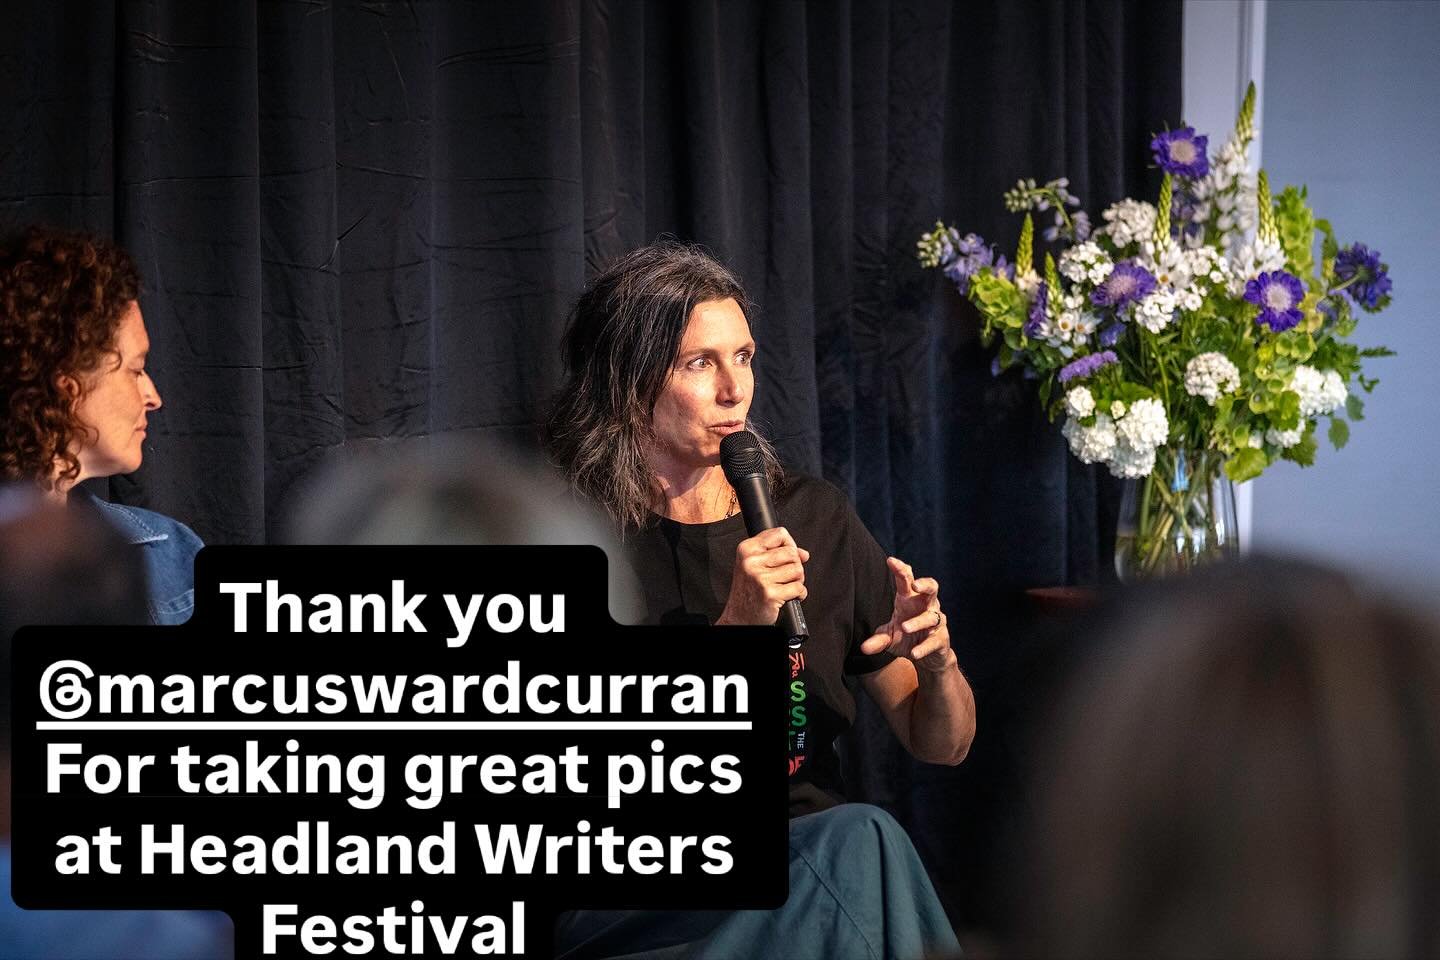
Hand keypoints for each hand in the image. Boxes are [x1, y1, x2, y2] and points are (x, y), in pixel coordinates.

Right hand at [715, 526, 810, 624]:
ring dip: (797, 581)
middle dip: (795, 565)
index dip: (789, 544)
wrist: (739, 617)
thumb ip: (778, 553)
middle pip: (791, 552)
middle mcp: (751, 562)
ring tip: (785, 586)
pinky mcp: (770, 594)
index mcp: (747, 549)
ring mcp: (760, 578)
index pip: (779, 534)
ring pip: (797, 570)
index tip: (788, 555)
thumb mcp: (755, 565)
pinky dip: (799, 594)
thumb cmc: (748, 591)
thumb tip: (803, 553)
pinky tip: (788, 597)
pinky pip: (799, 588)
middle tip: (786, 576)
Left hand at [859, 557, 953, 672]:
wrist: (929, 658)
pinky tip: (914, 652)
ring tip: (905, 627)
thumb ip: (878, 640)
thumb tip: (863, 648)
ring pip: (931, 617)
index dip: (901, 570)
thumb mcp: (890, 638)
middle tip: (915, 585)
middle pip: (932, 588)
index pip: (907, 581)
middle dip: (925, 584)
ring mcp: (936, 623)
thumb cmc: (907, 639)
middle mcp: (926, 607)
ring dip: (918, 622)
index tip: (890, 561)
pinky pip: (934, 641)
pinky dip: (924, 647)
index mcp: (910, 600)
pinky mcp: (941, 639)